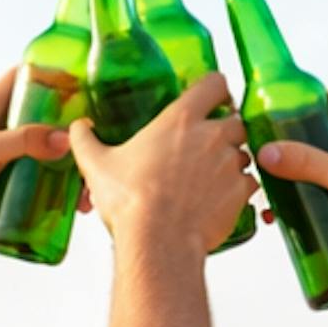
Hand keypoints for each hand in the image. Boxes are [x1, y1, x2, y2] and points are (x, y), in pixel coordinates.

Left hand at [0, 68, 77, 253]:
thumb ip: (21, 141)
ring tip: (89, 177)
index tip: (81, 81)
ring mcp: (10, 161)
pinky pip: (47, 185)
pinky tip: (79, 201)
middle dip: (71, 126)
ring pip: (51, 154)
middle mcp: (2, 132)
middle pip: (45, 118)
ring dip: (72, 164)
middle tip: (96, 134)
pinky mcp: (16, 189)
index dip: (49, 75)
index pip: (22, 79)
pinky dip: (64, 191)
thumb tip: (63, 140)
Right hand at [70, 75, 256, 257]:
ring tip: (211, 177)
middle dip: (226, 130)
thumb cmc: (130, 202)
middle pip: (235, 120)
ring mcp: (230, 164)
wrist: (158, 243)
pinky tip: (219, 199)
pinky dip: (238, 189)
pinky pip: (249, 183)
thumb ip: (85, 140)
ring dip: (232, 161)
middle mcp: (211, 136)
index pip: (215, 84)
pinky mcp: (240, 192)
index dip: (216, 89)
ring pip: (243, 153)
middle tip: (209, 145)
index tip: (211, 98)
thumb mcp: (96, 165)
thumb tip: (78, 127)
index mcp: (181, 119)